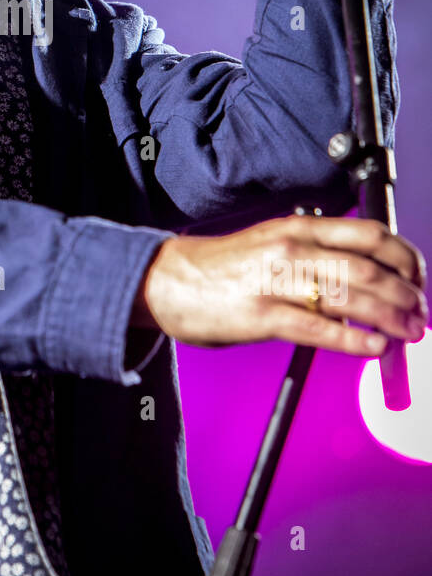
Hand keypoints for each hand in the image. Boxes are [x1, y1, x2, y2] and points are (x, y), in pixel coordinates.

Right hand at [133, 215, 426, 354]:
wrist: (169, 279)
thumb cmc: (224, 267)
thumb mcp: (273, 243)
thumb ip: (316, 254)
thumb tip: (366, 279)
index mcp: (299, 227)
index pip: (369, 234)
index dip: (405, 257)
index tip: (418, 279)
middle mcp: (292, 249)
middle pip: (369, 268)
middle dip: (406, 294)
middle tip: (421, 314)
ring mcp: (277, 282)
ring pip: (352, 297)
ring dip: (390, 317)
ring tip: (410, 332)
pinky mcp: (262, 316)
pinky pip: (319, 329)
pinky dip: (354, 340)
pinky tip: (375, 348)